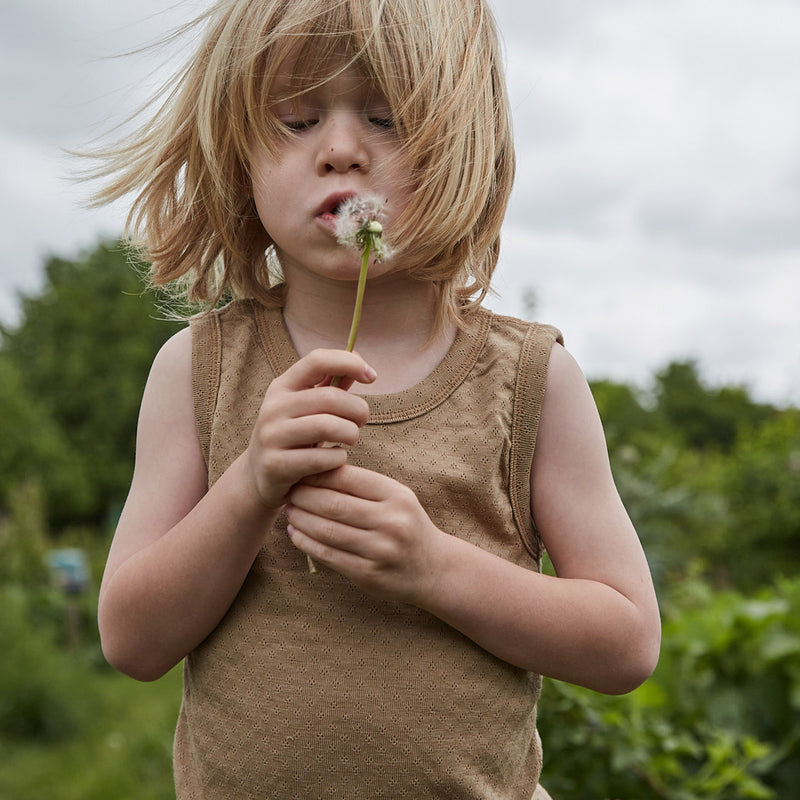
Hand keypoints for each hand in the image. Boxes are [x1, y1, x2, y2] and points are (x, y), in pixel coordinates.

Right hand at [246, 350, 375, 509]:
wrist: (258, 475)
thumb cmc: (294, 435)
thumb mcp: (307, 406)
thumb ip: (332, 382)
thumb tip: (357, 353)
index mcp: (282, 387)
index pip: (317, 360)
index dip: (349, 363)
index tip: (372, 376)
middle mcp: (273, 408)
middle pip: (330, 398)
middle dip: (358, 409)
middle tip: (363, 420)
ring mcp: (271, 436)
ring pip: (328, 427)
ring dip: (351, 433)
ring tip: (351, 438)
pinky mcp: (275, 465)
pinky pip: (322, 458)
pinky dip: (338, 458)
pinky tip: (336, 459)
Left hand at [285, 464, 448, 602]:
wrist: (433, 569)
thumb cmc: (406, 525)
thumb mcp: (395, 498)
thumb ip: (362, 486)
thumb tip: (316, 470)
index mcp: (396, 495)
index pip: (347, 477)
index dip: (317, 474)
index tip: (300, 472)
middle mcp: (390, 521)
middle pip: (333, 504)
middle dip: (303, 496)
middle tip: (288, 492)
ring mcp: (380, 550)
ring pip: (326, 530)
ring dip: (300, 519)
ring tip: (289, 511)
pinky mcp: (368, 574)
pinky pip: (328, 555)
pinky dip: (306, 543)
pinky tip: (295, 534)